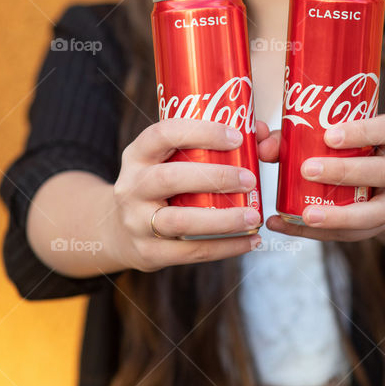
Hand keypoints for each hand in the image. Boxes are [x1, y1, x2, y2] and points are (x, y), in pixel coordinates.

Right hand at [111, 118, 265, 271]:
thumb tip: (264, 134)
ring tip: (254, 217)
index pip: (163, 134)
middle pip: (170, 178)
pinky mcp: (149, 253)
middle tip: (250, 179)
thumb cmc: (161, 186)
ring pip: (180, 221)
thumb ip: (208, 145)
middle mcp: (132, 186)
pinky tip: (251, 241)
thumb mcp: (167, 161)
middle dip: (216, 177)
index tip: (237, 137)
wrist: (120, 231)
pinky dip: (226, 247)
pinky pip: (191, 251)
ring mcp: (136, 222)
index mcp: (137, 155)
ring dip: (223, 220)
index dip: (200, 132)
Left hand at [258, 114, 384, 241]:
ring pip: (377, 212)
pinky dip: (316, 233)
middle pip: (382, 171)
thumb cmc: (339, 150)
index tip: (329, 136)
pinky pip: (352, 235)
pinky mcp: (377, 226)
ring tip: (307, 215)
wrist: (369, 183)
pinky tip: (286, 226)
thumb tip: (259, 140)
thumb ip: (290, 136)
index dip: (362, 132)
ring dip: (340, 215)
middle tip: (307, 170)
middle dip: (345, 172)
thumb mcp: (320, 136)